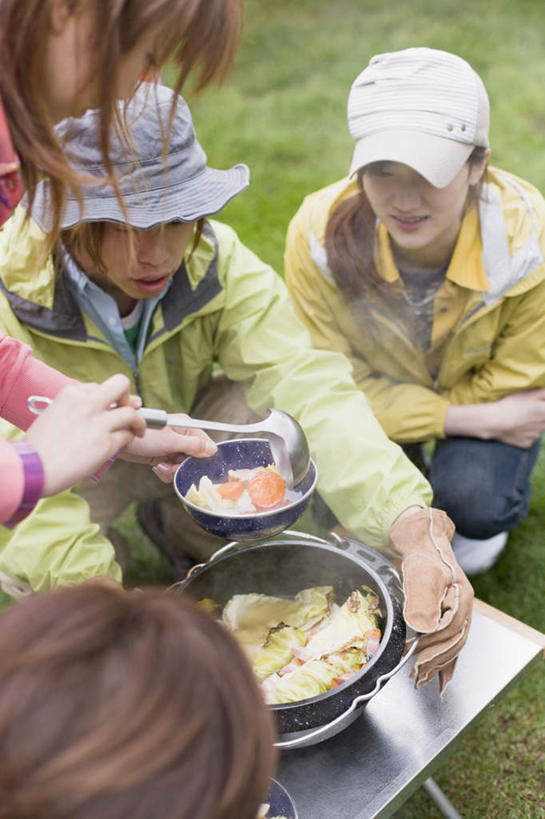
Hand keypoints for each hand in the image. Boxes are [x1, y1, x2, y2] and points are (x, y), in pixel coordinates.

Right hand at [25, 375, 145, 495]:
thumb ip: (77, 409)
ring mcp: (98, 423)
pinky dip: (129, 439)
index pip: (100, 386)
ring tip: (137, 430)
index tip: (108, 409)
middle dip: (128, 396)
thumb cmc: (40, 447)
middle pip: (122, 385)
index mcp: (71, 393)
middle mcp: (87, 403)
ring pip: (132, 412)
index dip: (107, 399)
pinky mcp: (105, 443)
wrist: (32, 468)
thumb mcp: (54, 415)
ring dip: (138, 421)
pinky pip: (127, 436)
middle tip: (128, 409)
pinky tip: (123, 444)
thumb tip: (102, 410)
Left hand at [121, 420, 216, 480]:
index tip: (194, 466)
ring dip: (172, 470)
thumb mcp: (170, 441)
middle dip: (183, 466)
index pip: (205, 444)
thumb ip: (193, 445)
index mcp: (186, 427)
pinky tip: (156, 467)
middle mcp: (181, 436)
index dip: (202, 457)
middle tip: (172, 466)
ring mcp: (172, 446)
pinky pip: (172, 468)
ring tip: (161, 466)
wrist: (119, 440)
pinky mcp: (163, 455)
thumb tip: (213, 450)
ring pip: (183, 466)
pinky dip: (165, 471)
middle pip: (195, 458)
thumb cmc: (143, 435)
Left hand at [388, 507, 473, 694]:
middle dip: (435, 660)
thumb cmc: (421, 555)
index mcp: (461, 597)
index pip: (450, 629)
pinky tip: (442, 678)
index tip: (413, 655)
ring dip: (439, 664)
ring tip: (423, 679)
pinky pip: (452, 642)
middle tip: (416, 673)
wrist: (422, 541)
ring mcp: (459, 610)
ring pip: (454, 644)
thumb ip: (423, 600)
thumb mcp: (420, 573)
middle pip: (454, 641)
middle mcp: (464, 606)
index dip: (432, 644)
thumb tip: (424, 629)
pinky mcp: (450, 614)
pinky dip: (447, 661)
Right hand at [445, 390, 544, 447]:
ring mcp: (535, 437)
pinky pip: (528, 439)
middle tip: (525, 412)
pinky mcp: (527, 444)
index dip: (540, 406)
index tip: (533, 405)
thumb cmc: (511, 404)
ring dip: (531, 426)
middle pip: (544, 420)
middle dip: (539, 416)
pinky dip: (523, 435)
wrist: (495, 421)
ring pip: (537, 430)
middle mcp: (544, 426)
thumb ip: (543, 393)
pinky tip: (515, 429)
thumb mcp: (529, 393)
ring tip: (518, 420)